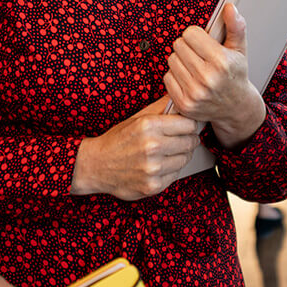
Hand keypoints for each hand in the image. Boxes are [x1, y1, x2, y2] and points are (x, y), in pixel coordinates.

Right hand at [70, 97, 200, 200]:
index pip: (189, 124)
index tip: (185, 127)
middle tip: (178, 140)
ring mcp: (153, 168)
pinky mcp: (153, 186)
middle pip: (190, 142)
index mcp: (148, 126)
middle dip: (187, 139)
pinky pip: (176, 175)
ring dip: (180, 155)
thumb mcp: (137, 118)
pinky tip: (159, 165)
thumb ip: (161, 107)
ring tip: (166, 152)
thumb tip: (182, 100)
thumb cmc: (118, 140)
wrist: (96, 165)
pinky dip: (171, 170)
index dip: (189, 125)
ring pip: (186, 158)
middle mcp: (152, 146)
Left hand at [164, 3, 265, 147]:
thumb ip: (235, 26)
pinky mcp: (184, 104)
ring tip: (195, 67)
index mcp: (221, 62)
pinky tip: (189, 79)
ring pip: (172, 60)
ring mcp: (195, 93)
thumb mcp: (240, 49)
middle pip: (179, 45)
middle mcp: (207, 78)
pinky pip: (167, 77)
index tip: (204, 43)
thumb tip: (229, 8)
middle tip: (199, 55)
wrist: (236, 107)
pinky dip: (176, 76)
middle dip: (188, 47)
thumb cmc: (236, 75)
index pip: (190, 34)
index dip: (197, 35)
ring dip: (181, 60)